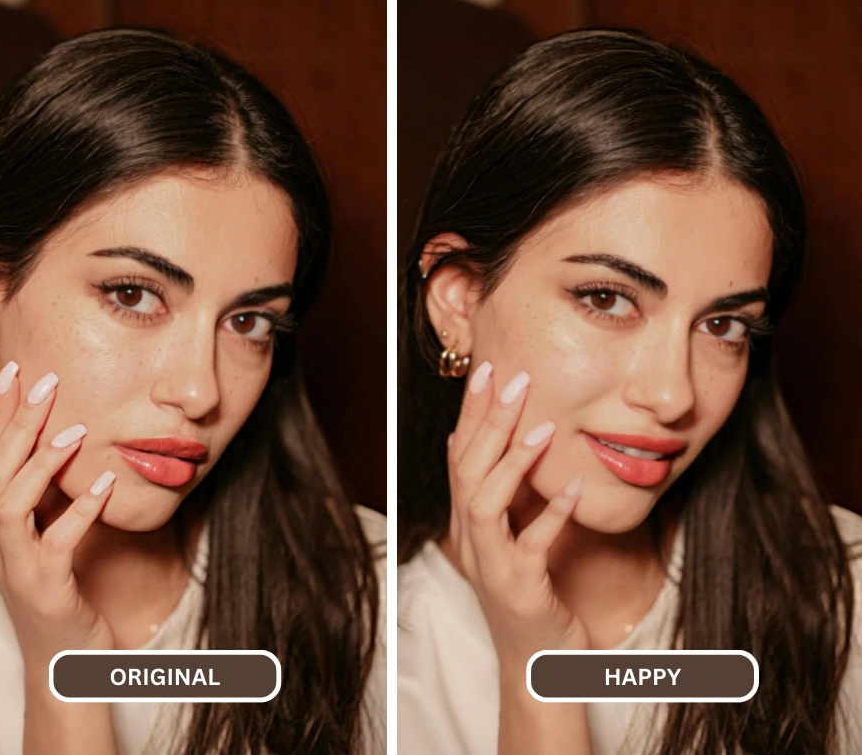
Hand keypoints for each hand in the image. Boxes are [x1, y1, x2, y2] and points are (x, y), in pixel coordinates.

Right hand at [0, 361, 116, 669]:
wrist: (63, 662)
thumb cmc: (59, 588)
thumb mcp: (41, 534)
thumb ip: (33, 493)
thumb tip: (15, 446)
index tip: (16, 369)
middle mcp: (0, 539)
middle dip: (16, 422)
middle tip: (44, 380)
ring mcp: (18, 564)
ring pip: (11, 503)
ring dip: (41, 463)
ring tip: (75, 430)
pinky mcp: (46, 587)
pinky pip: (57, 544)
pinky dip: (79, 511)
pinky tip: (105, 483)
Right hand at [447, 361, 588, 680]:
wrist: (533, 664)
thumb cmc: (526, 592)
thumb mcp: (506, 535)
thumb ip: (496, 491)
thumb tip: (475, 440)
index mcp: (467, 521)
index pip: (460, 455)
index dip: (471, 413)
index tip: (488, 371)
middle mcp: (471, 538)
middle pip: (467, 470)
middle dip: (488, 422)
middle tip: (514, 379)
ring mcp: (490, 564)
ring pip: (484, 503)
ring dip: (510, 463)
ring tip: (543, 428)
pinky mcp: (519, 588)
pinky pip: (531, 547)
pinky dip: (550, 515)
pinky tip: (574, 488)